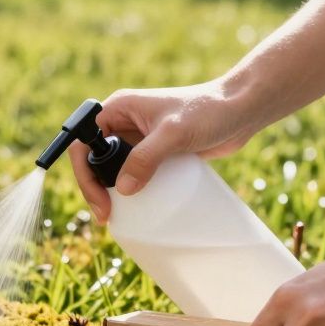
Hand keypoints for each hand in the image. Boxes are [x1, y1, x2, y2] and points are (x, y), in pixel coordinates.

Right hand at [70, 78, 263, 222]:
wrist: (241, 110)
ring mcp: (140, 139)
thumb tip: (122, 190)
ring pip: (114, 169)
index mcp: (118, 109)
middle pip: (95, 160)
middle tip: (107, 215)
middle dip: (95, 188)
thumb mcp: (174, 134)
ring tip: (119, 216)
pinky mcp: (157, 152)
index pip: (84, 142)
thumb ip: (146, 158)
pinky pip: (136, 174)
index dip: (83, 173)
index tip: (99, 200)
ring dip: (113, 192)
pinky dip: (134, 191)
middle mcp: (124, 123)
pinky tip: (139, 208)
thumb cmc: (208, 110)